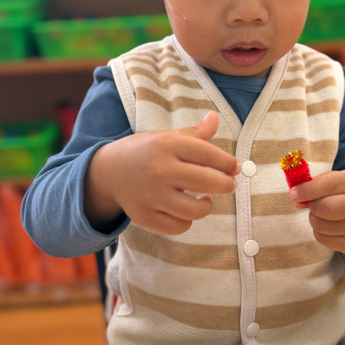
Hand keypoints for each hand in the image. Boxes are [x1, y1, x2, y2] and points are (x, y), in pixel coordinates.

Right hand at [85, 111, 239, 233]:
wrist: (108, 172)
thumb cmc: (145, 152)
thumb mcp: (166, 137)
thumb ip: (194, 132)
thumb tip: (215, 117)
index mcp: (166, 145)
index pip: (207, 154)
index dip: (227, 162)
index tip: (236, 168)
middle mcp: (159, 170)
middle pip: (207, 182)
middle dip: (226, 184)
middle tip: (230, 184)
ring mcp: (151, 195)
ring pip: (195, 210)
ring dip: (206, 205)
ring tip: (206, 198)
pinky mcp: (145, 216)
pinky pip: (179, 226)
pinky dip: (187, 221)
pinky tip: (186, 210)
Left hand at [289, 170, 344, 253]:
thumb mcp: (342, 179)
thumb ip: (319, 183)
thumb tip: (296, 198)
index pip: (329, 185)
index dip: (307, 189)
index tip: (293, 193)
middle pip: (325, 208)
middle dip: (312, 205)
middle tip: (313, 204)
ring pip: (320, 225)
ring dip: (314, 218)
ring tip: (324, 214)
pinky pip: (321, 239)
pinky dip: (318, 231)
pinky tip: (328, 225)